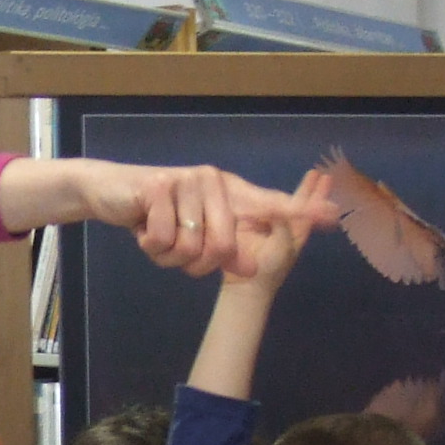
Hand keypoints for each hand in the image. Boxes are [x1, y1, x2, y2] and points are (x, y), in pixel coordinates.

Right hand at [28, 160, 337, 278]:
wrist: (112, 192)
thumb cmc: (160, 214)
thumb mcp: (196, 232)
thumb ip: (224, 245)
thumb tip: (247, 261)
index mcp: (230, 193)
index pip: (271, 204)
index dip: (301, 212)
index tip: (332, 217)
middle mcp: (215, 182)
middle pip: (221, 248)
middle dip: (194, 262)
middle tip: (176, 250)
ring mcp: (187, 181)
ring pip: (190, 247)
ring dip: (169, 254)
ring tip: (157, 233)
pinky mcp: (158, 186)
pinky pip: (162, 239)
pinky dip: (149, 242)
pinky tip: (142, 225)